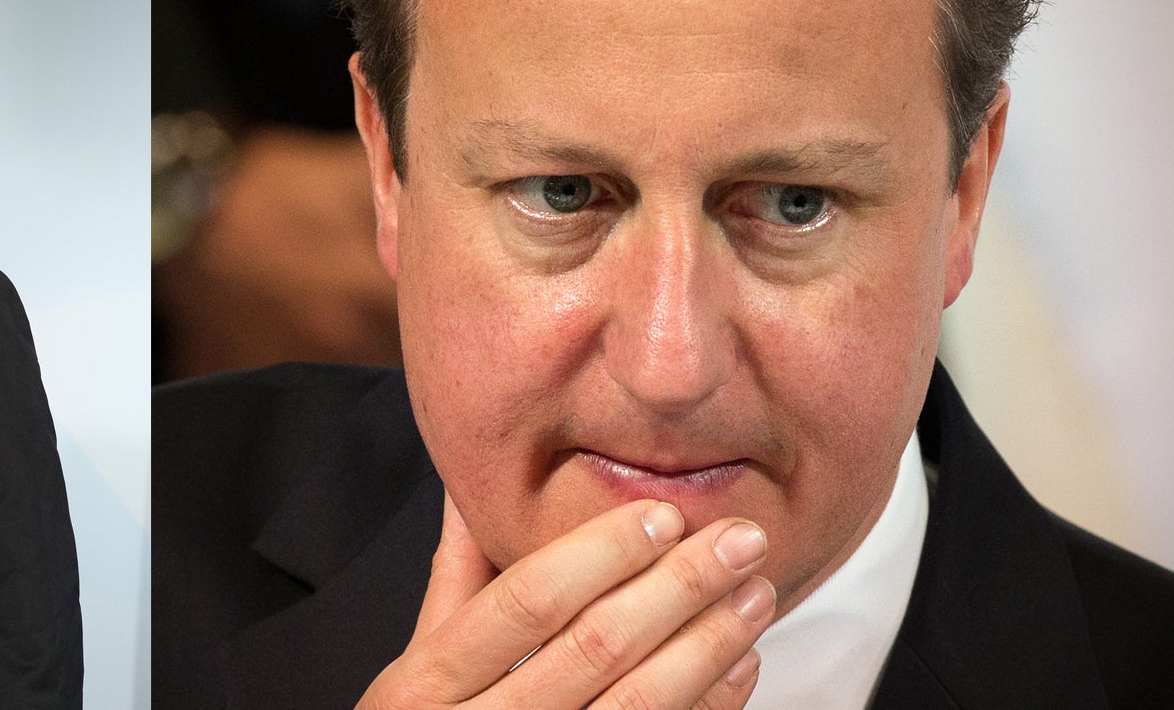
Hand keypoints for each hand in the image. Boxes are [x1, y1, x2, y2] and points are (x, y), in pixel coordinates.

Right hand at [355, 494, 772, 709]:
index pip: (528, 599)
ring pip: (639, 702)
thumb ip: (456, 577)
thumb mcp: (419, 662)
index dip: (600, 553)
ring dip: (708, 643)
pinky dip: (709, 704)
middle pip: (596, 646)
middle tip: (738, 539)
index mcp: (433, 680)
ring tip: (755, 594)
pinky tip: (741, 663)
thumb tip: (470, 487)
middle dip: (678, 586)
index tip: (662, 514)